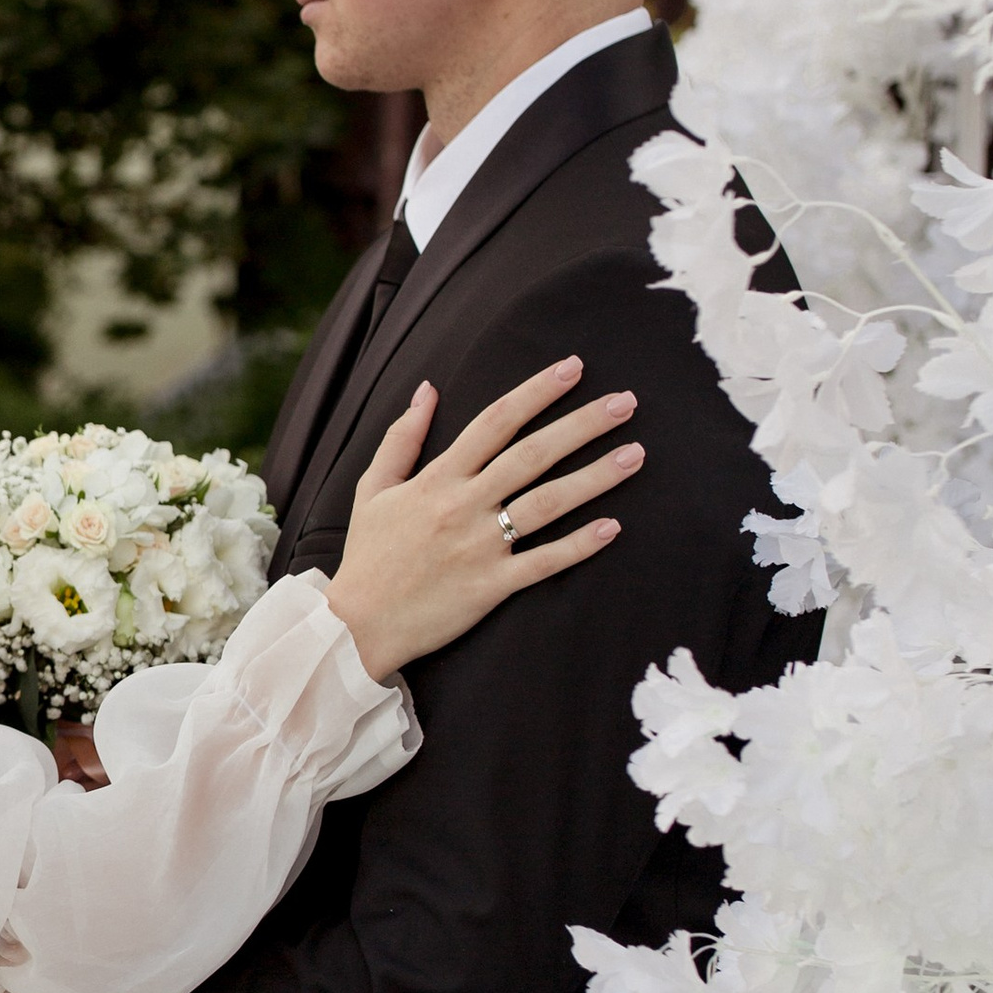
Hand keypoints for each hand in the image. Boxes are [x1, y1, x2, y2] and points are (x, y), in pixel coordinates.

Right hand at [325, 356, 641, 683]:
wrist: (357, 624)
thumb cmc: (368, 555)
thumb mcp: (372, 488)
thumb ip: (401, 438)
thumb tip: (426, 389)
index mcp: (437, 478)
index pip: (495, 421)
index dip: (536, 391)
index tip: (574, 368)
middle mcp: (463, 505)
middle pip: (532, 454)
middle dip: (582, 424)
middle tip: (626, 402)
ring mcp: (480, 546)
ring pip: (547, 503)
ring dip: (595, 477)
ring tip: (635, 454)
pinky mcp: (490, 585)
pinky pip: (543, 561)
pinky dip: (579, 545)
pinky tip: (613, 527)